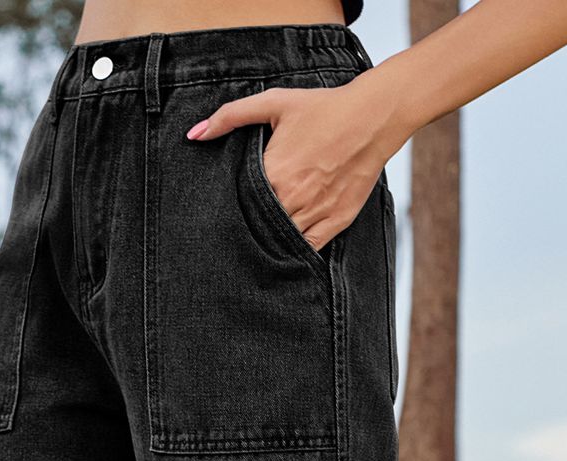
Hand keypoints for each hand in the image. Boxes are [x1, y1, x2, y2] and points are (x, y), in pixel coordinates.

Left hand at [187, 76, 398, 252]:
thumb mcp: (274, 102)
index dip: (231, 208)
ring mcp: (315, 212)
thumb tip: (194, 134)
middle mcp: (293, 197)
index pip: (241, 202)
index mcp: (274, 171)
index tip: (225, 210)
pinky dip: (295, 251)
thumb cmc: (323, 108)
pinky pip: (309, 248)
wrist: (372, 117)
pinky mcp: (336, 222)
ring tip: (258, 242)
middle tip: (235, 233)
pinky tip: (285, 249)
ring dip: (270, 242)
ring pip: (282, 240)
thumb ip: (231, 116)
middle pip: (259, 225)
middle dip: (248, 228)